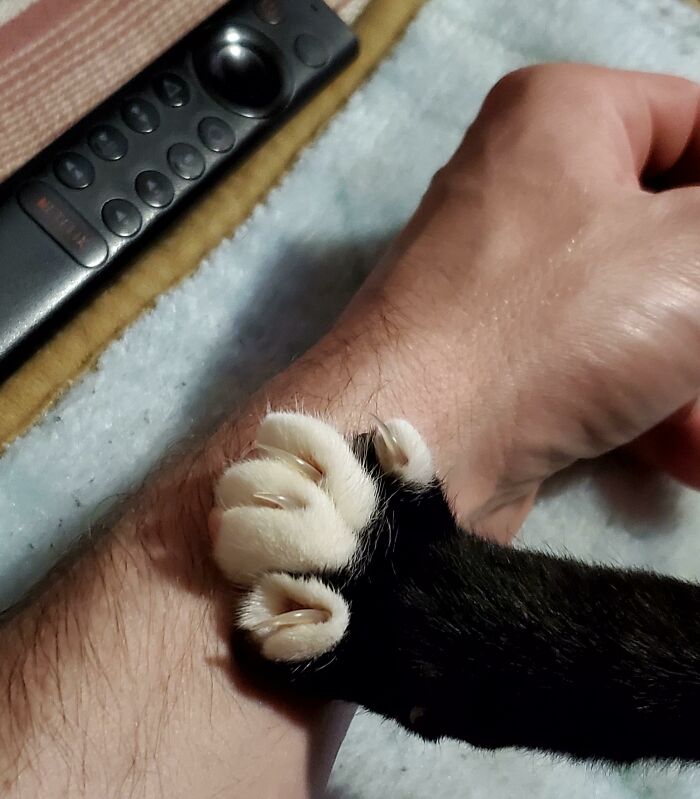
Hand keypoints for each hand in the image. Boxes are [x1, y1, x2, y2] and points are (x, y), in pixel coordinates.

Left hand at [337, 64, 699, 538]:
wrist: (416, 445)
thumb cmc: (557, 323)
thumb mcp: (694, 254)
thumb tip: (697, 250)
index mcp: (560, 117)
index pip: (694, 120)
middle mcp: (521, 186)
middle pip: (667, 231)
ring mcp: (503, 278)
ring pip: (637, 309)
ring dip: (687, 371)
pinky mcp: (494, 354)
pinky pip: (592, 361)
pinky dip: (645, 404)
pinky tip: (683, 452)